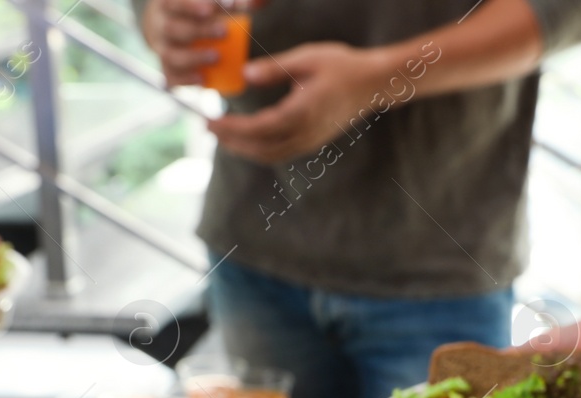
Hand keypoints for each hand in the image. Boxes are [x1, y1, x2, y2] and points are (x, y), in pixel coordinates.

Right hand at [139, 0, 229, 86]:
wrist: (166, 26)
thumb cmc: (193, 10)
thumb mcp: (206, 3)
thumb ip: (229, 3)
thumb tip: (253, 4)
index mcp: (167, 4)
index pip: (174, 4)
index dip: (192, 7)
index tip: (212, 9)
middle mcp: (159, 25)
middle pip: (172, 29)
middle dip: (198, 31)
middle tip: (224, 31)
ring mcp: (160, 48)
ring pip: (169, 55)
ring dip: (193, 58)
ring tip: (216, 57)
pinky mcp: (166, 67)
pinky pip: (171, 77)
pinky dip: (186, 80)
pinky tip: (203, 80)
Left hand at [207, 43, 398, 163]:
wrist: (372, 84)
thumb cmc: (341, 66)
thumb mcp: (306, 59)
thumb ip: (273, 69)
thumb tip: (244, 74)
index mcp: (302, 112)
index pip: (259, 128)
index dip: (232, 128)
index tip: (211, 120)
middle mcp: (305, 133)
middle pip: (260, 148)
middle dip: (231, 140)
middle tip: (208, 127)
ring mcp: (310, 141)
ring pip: (269, 155)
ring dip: (243, 148)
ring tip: (222, 135)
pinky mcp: (312, 142)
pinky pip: (280, 153)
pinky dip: (259, 150)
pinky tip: (246, 139)